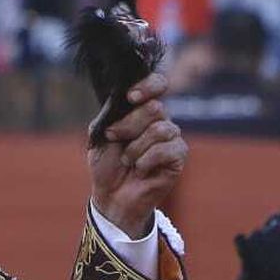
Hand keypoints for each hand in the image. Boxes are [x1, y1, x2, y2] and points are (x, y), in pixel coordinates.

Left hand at [88, 72, 186, 236]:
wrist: (111, 195)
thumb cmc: (106, 164)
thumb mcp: (100, 134)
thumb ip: (112, 112)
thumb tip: (124, 96)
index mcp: (142, 109)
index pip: (158, 84)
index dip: (149, 85)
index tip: (131, 97)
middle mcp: (160, 120)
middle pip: (155, 108)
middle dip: (129, 125)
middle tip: (114, 138)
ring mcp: (171, 138)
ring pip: (160, 129)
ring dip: (135, 148)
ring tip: (127, 161)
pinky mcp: (178, 157)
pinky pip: (167, 149)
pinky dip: (147, 161)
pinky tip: (140, 170)